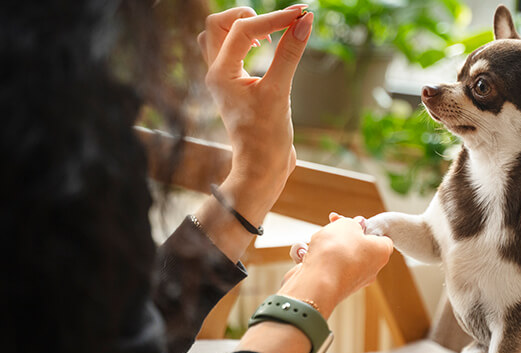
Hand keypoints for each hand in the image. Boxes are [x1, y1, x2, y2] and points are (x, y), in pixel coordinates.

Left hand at [192, 6, 312, 261]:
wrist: (261, 169)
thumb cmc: (266, 138)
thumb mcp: (280, 92)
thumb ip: (290, 54)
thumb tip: (305, 21)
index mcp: (220, 74)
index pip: (243, 29)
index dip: (274, 18)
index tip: (302, 15)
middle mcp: (216, 73)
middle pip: (218, 24)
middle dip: (248, 16)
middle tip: (278, 24)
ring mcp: (223, 79)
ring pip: (220, 36)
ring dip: (243, 27)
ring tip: (269, 34)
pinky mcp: (234, 85)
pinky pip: (230, 51)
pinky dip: (246, 42)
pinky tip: (268, 48)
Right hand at [278, 213, 393, 317]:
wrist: (316, 282)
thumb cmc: (337, 251)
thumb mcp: (347, 224)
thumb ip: (352, 222)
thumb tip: (355, 225)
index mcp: (381, 253)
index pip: (381, 238)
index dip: (366, 227)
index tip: (352, 222)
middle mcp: (370, 270)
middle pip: (357, 246)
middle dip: (342, 236)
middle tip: (331, 227)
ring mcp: (351, 280)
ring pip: (339, 256)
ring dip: (326, 247)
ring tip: (317, 243)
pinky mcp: (333, 287)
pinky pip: (325, 268)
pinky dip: (315, 260)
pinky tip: (307, 256)